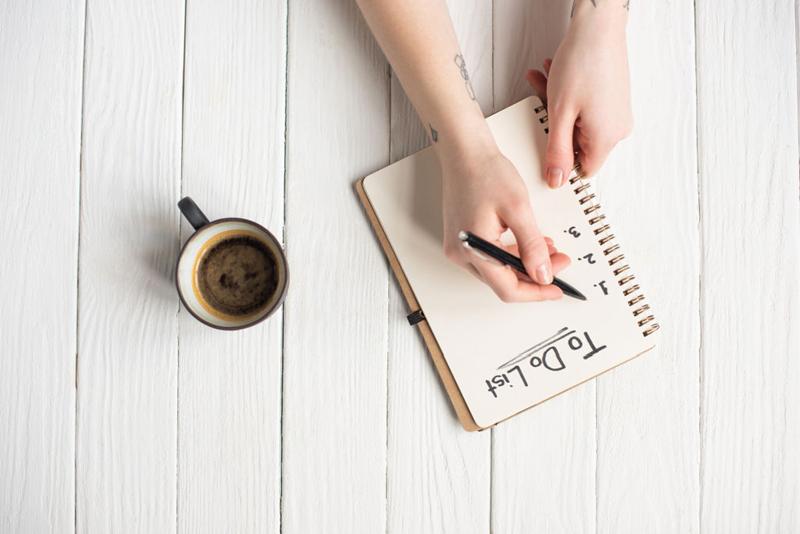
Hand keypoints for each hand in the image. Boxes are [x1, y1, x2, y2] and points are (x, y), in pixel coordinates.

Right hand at [440, 147, 570, 301]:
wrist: (465, 154)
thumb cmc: (486, 173)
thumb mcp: (518, 209)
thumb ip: (532, 246)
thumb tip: (543, 275)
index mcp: (473, 249)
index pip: (508, 288)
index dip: (536, 293)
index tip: (557, 289)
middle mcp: (460, 254)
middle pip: (502, 282)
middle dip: (534, 277)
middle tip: (559, 263)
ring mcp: (458, 248)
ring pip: (497, 271)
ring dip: (524, 265)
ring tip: (548, 250)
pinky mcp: (462, 240)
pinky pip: (489, 258)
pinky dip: (511, 255)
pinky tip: (527, 243)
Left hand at [526, 13, 631, 186]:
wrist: (599, 26)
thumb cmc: (582, 64)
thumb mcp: (559, 114)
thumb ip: (556, 151)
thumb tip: (555, 180)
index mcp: (606, 139)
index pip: (583, 170)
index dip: (561, 161)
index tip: (545, 146)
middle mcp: (617, 129)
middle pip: (578, 144)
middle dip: (554, 123)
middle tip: (540, 101)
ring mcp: (616, 114)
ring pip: (578, 122)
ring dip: (557, 105)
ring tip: (542, 81)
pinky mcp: (613, 100)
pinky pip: (586, 108)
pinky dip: (569, 97)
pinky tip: (552, 76)